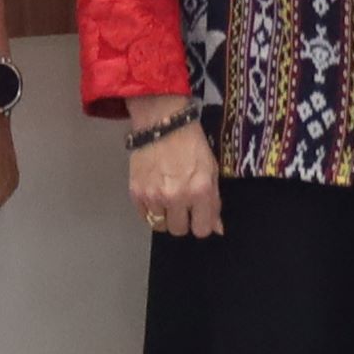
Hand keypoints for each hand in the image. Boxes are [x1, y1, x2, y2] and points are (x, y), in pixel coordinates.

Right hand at [127, 96, 222, 238]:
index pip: (202, 230)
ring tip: (167, 197)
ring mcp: (154, 196)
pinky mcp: (136, 192)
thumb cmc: (191, 144)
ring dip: (165, 215)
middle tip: (182, 205)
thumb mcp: (211, 170)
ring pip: (160, 226)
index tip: (199, 216)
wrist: (163, 123)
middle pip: (179, 230)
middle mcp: (176, 197)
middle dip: (183, 221)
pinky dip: (150, 210)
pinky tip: (155, 194)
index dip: (201, 224)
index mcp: (200, 191)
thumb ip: (213, 201)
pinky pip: (144, 216)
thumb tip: (216, 228)